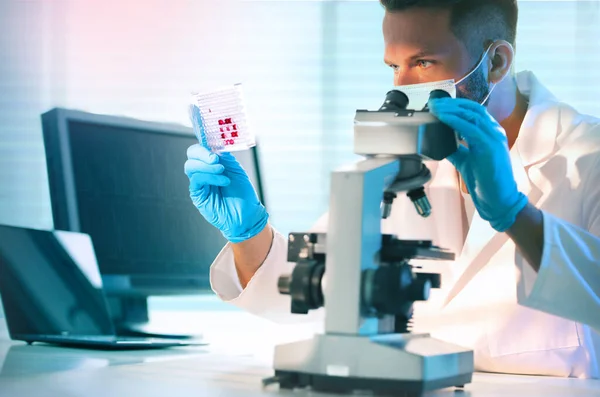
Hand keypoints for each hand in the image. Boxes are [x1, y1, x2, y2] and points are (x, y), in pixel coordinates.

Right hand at [185, 105, 268, 242]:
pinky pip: (196, 179)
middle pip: (192, 152)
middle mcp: (203, 168)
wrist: (246, 214)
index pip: (202, 140)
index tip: (194, 107)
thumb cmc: (242, 191)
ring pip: (190, 165)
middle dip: (202, 152)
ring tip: (222, 171)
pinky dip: (210, 176)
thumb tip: (213, 142)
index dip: (197, 124)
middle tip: (216, 158)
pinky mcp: (198, 193)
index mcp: (212, 159)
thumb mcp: (235, 167)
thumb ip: (223, 154)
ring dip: (207, 166)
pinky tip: (223, 180)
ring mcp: (199, 181)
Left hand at [428, 98, 527, 231]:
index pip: (473, 111)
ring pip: (472, 114)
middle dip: (451, 103)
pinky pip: (470, 128)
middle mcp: (494, 131)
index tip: (437, 104)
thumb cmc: (484, 180)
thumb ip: (455, 149)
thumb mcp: (465, 160)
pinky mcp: (490, 146)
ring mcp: (494, 137)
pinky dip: (455, 120)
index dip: (455, 105)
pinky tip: (443, 118)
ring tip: (435, 107)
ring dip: (451, 109)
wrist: (498, 199)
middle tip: (432, 102)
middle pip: (472, 108)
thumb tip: (438, 142)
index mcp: (489, 133)